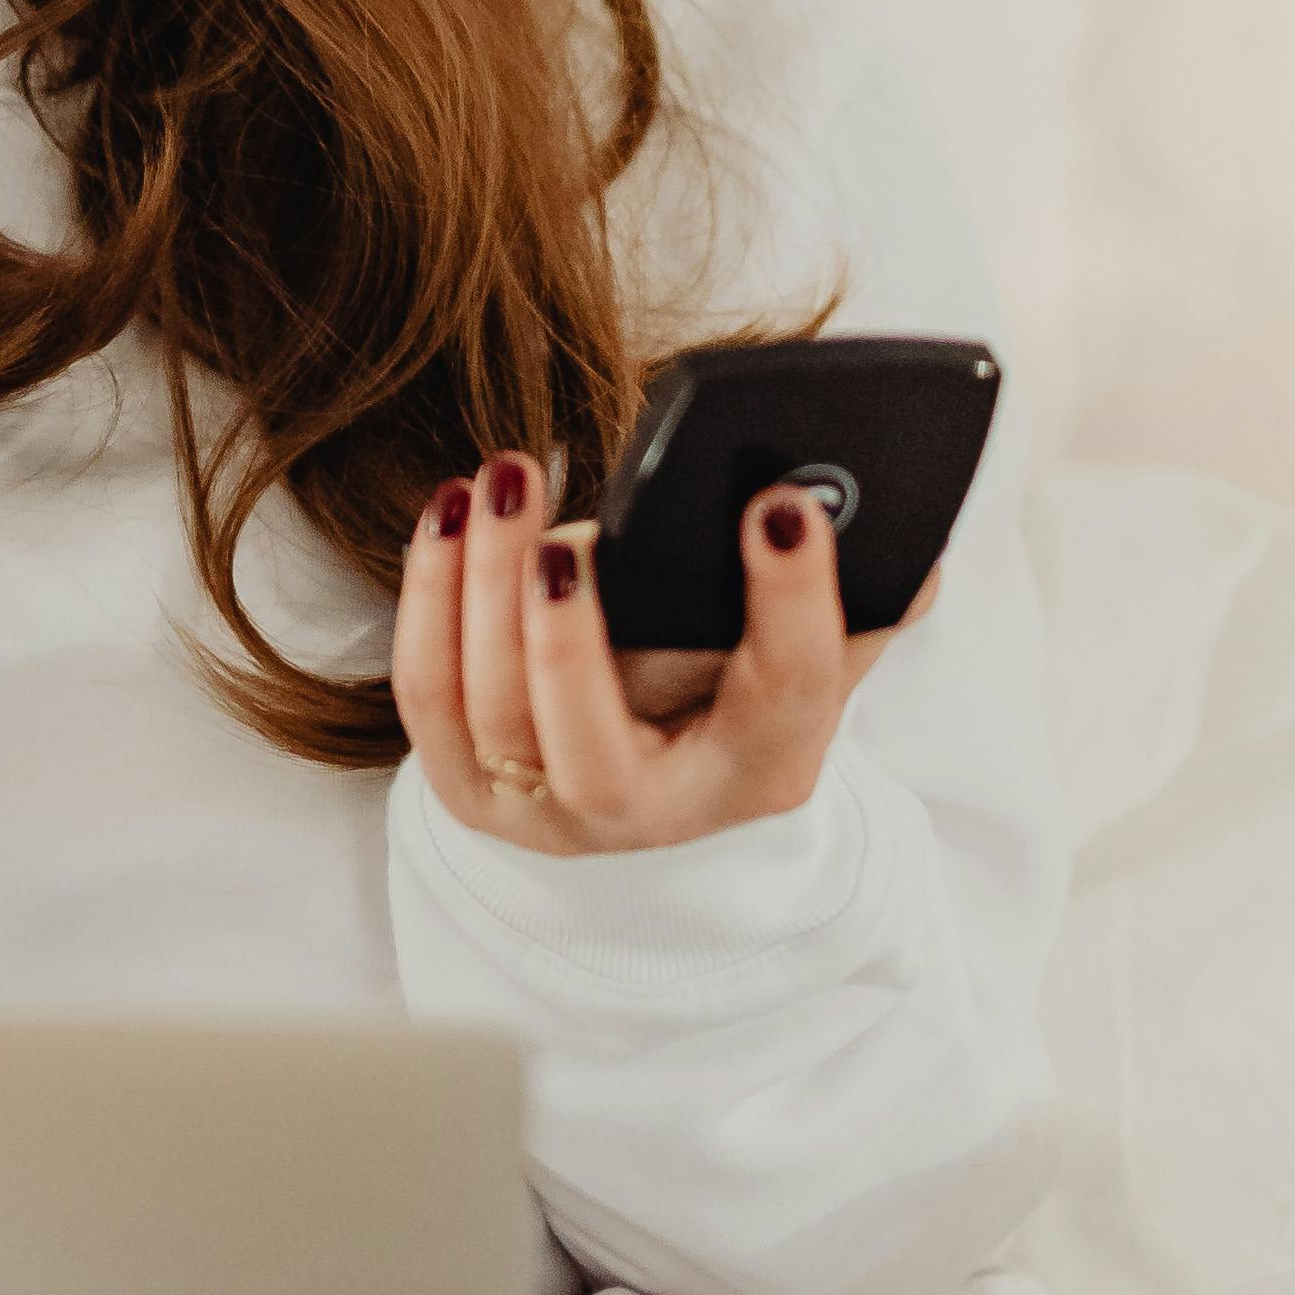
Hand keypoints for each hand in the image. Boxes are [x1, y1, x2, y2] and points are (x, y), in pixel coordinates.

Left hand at [390, 450, 932, 860]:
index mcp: (766, 767)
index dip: (791, 600)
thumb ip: (862, 577)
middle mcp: (655, 811)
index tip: (781, 504)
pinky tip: (454, 509)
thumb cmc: (745, 673)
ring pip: (493, 712)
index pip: (787, 691)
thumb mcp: (820, 634)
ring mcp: (551, 812)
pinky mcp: (471, 786)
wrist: (663, 759)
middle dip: (567, 648)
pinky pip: (430, 694)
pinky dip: (432, 595)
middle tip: (563, 543)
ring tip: (505, 482)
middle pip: (594, 755)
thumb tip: (864, 483)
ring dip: (484, 587)